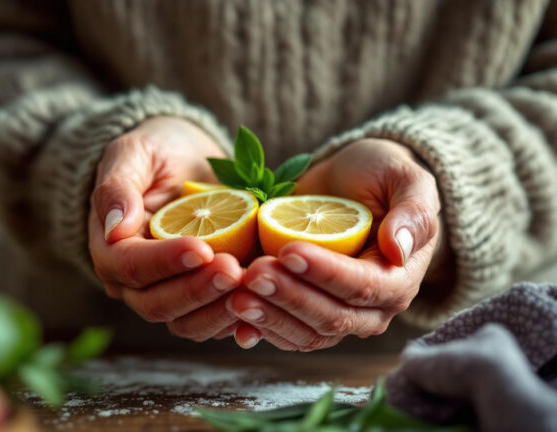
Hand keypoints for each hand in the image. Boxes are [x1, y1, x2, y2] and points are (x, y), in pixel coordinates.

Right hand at [88, 116, 241, 341]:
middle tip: (234, 268)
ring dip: (220, 310)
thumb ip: (118, 187)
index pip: (131, 267)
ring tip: (254, 283)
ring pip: (188, 324)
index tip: (203, 247)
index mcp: (111, 249)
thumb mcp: (133, 153)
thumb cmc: (157, 151)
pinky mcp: (202, 300)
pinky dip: (240, 318)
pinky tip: (265, 302)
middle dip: (198, 290)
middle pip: (158, 305)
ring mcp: (169, 294)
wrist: (189, 161)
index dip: (166, 262)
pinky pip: (217, 322)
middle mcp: (135, 282)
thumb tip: (114, 230)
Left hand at [230, 139, 441, 349]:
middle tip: (254, 272)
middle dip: (290, 297)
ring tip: (236, 294)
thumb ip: (413, 212)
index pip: (362, 287)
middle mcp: (370, 309)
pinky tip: (231, 312)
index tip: (289, 250)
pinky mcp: (304, 315)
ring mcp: (336, 315)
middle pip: (331, 318)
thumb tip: (398, 248)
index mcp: (398, 280)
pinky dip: (258, 326)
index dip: (325, 273)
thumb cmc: (381, 176)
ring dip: (270, 317)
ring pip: (305, 333)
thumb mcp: (405, 179)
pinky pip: (284, 333)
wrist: (348, 182)